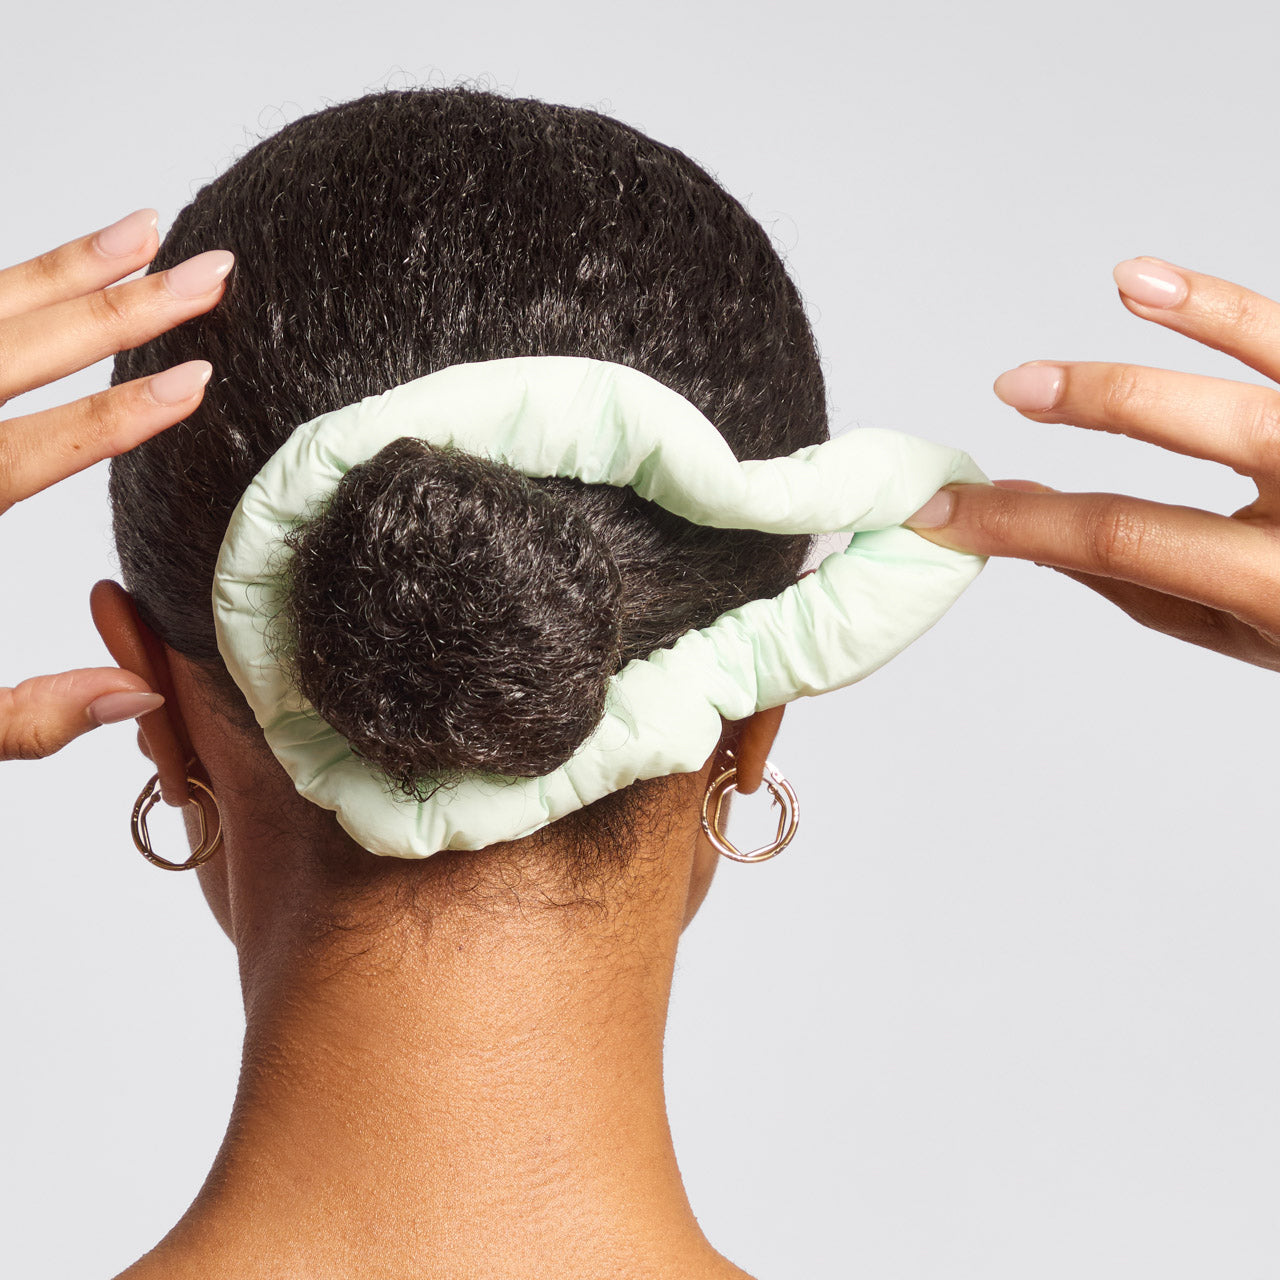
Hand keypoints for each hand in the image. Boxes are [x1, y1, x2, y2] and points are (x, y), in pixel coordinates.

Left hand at [0, 209, 233, 758]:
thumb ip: (25, 715)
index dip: (123, 414)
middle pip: (5, 353)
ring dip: (59, 271)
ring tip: (140, 234)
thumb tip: (136, 695)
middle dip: (121, 307)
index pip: (35, 451)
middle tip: (207, 271)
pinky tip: (37, 269)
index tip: (198, 377)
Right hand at [904, 256, 1279, 671]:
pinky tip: (1146, 282)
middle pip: (1199, 436)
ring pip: (1262, 377)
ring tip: (1101, 305)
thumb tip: (1032, 531)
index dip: (1023, 522)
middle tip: (1011, 393)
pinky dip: (1224, 310)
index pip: (1128, 537)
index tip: (952, 509)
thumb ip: (1135, 583)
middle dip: (1093, 407)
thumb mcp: (1241, 632)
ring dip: (1170, 340)